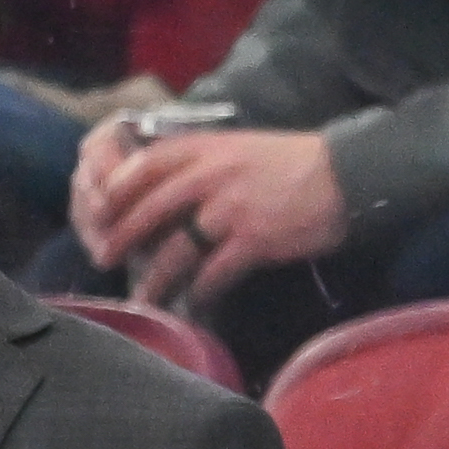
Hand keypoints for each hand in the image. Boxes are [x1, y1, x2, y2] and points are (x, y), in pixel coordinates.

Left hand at [76, 129, 349, 306]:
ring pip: (176, 247)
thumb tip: (177, 189)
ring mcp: (230, 210)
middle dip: (121, 235)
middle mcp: (209, 177)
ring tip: (143, 296)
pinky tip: (195, 301)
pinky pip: (216, 270)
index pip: (145, 165)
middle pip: (149, 208)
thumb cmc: (297, 162)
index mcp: (204, 149)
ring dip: (156, 275)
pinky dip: (202, 289)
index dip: (117, 188)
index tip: (102, 208)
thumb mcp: (241, 147)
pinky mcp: (254, 240)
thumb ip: (206, 161)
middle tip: (104, 257)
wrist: (347, 175)